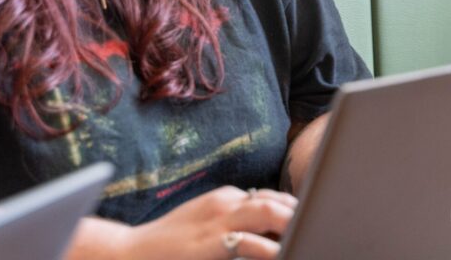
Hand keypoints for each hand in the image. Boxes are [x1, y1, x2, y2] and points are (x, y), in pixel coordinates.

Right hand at [113, 186, 296, 258]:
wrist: (128, 254)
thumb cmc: (168, 247)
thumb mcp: (204, 227)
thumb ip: (233, 225)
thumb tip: (264, 235)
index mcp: (225, 199)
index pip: (269, 197)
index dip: (293, 209)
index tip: (312, 219)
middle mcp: (225, 203)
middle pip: (274, 200)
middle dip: (299, 212)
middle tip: (322, 223)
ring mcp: (218, 221)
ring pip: (268, 212)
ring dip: (292, 222)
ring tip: (311, 233)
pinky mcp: (211, 243)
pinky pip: (248, 242)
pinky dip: (269, 248)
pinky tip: (283, 253)